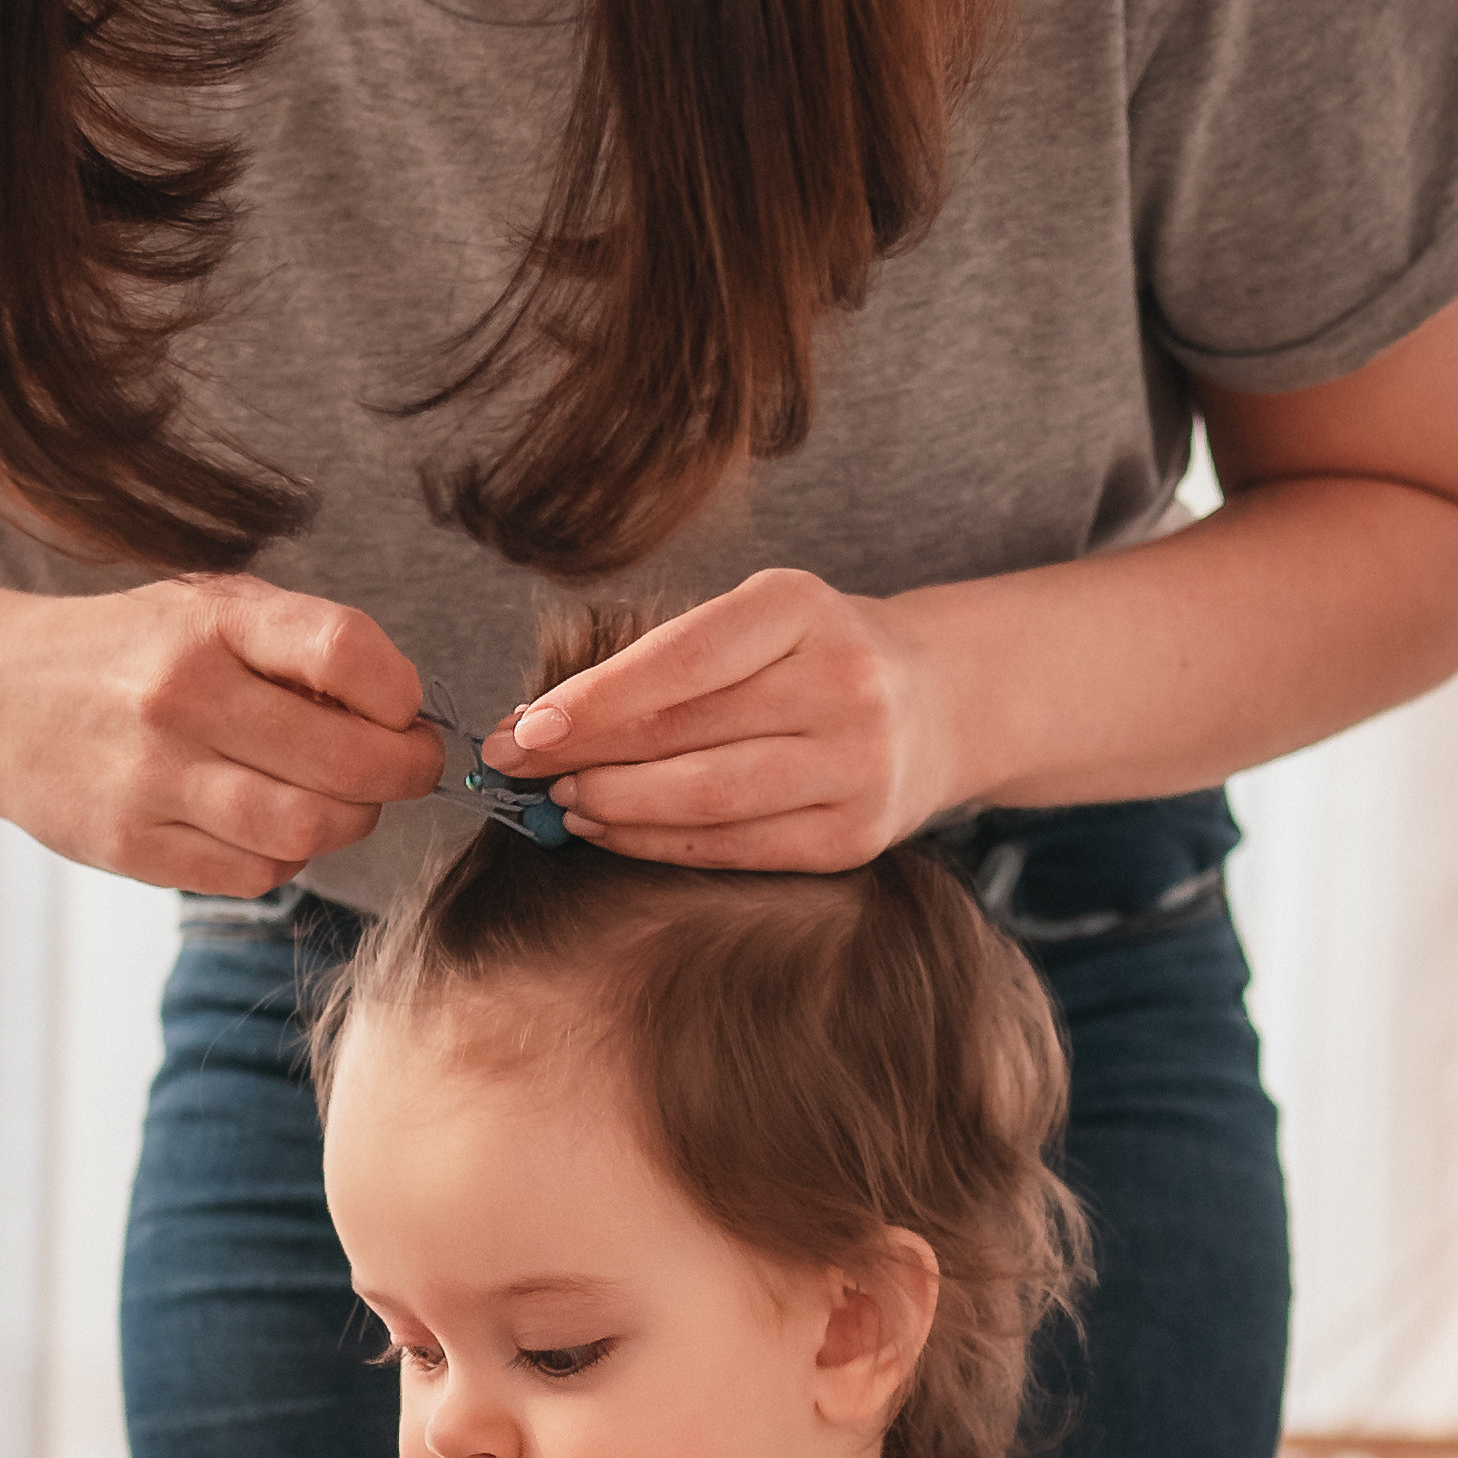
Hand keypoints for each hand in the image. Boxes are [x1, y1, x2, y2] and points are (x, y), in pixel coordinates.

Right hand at [0, 572, 443, 893]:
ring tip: (341, 801)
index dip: (401, 694)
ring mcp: (151, 778)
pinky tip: (268, 827)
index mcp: (208, 621)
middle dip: (402, 774)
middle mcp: (179, 696)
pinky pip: (254, 873)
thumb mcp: (204, 609)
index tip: (403, 708)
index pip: (346, 653)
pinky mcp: (130, 846)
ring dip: (350, 823)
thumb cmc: (123, 652)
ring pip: (307, 830)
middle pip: (347, 762)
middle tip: (405, 768)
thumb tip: (404, 712)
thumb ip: (299, 646)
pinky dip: (285, 858)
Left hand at [482, 567, 949, 869]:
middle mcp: (844, 685)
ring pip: (707, 801)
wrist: (939, 703)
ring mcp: (857, 767)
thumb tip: (538, 724)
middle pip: (685, 734)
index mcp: (805, 607)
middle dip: (584, 756)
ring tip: (561, 805)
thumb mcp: (755, 622)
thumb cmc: (812, 656)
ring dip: (616, 807)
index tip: (523, 729)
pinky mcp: (857, 837)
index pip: (680, 661)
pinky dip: (659, 844)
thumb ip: (663, 663)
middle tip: (518, 772)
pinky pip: (736, 849)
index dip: (593, 701)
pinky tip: (611, 831)